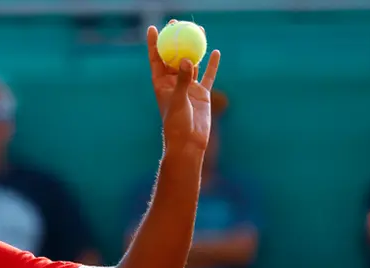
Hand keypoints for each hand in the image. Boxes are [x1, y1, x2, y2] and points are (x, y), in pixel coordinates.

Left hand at [146, 21, 220, 152]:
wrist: (189, 142)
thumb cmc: (177, 124)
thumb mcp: (178, 101)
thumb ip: (183, 81)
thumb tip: (188, 60)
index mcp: (161, 84)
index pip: (156, 59)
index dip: (154, 43)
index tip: (154, 27)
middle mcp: (174, 83)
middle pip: (174, 56)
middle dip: (175, 39)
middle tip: (177, 23)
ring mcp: (189, 87)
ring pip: (192, 62)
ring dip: (194, 47)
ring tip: (198, 30)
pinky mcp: (202, 93)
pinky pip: (208, 75)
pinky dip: (212, 64)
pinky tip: (216, 52)